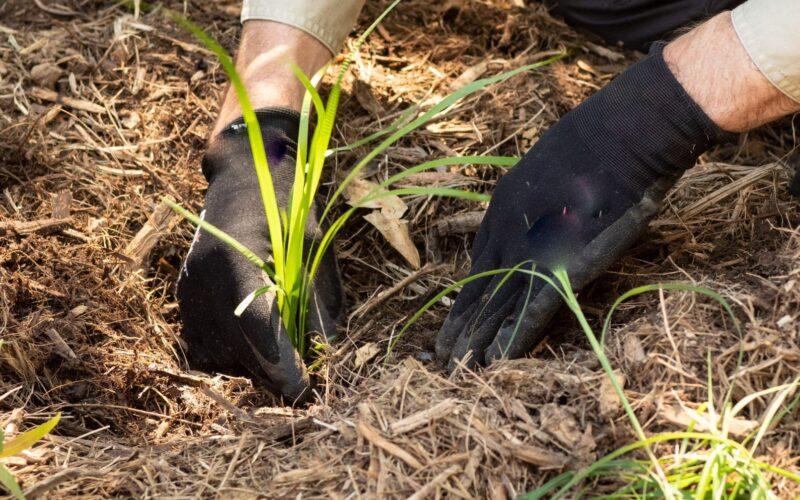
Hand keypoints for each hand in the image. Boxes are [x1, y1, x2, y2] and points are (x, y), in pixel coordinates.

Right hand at [177, 108, 342, 401]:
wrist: (245, 176)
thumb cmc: (287, 207)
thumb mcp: (313, 249)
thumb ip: (317, 304)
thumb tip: (323, 356)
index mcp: (236, 262)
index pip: (258, 334)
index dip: (284, 369)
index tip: (307, 389)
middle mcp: (204, 281)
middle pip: (237, 353)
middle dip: (273, 373)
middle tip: (304, 376)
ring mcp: (188, 292)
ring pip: (218, 358)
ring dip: (251, 366)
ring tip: (280, 348)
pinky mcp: (184, 298)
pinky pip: (202, 347)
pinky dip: (231, 354)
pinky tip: (254, 339)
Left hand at [436, 45, 732, 368]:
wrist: (619, 137)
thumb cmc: (597, 142)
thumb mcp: (555, 165)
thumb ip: (544, 194)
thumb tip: (550, 203)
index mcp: (502, 210)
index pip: (479, 264)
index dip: (469, 294)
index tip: (459, 315)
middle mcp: (505, 236)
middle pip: (478, 291)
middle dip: (462, 326)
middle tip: (444, 355)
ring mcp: (528, 254)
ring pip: (494, 308)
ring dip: (476, 341)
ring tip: (457, 369)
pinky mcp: (556, 271)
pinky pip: (528, 313)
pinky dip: (511, 340)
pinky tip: (494, 361)